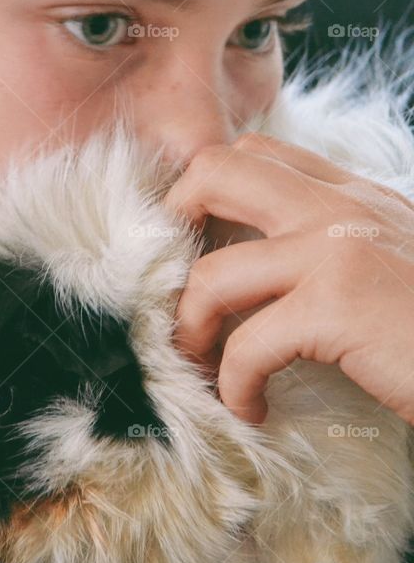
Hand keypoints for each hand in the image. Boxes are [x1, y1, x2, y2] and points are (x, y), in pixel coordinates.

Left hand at [164, 133, 413, 424]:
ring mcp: (339, 250)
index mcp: (354, 195)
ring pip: (212, 273)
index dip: (204, 191)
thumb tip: (253, 268)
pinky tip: (250, 407)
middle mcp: (342, 208)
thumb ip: (330, 246)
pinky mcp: (339, 306)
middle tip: (175, 282)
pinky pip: (245, 346)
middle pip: (216, 171)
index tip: (191, 246)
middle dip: (174, 225)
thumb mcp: (389, 263)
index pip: (256, 154)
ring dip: (191, 328)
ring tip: (203, 364)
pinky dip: (234, 386)